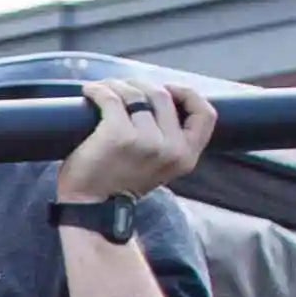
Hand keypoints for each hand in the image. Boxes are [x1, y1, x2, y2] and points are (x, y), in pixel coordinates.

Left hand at [58, 76, 214, 206]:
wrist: (92, 211)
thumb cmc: (120, 184)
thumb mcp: (160, 167)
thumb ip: (170, 141)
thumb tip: (164, 100)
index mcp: (186, 156)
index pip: (205, 114)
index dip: (187, 95)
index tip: (168, 90)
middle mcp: (171, 148)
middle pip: (163, 95)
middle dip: (142, 86)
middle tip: (124, 88)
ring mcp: (145, 141)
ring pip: (136, 94)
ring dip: (117, 86)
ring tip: (105, 90)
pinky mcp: (118, 135)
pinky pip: (110, 98)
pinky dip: (98, 90)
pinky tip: (89, 92)